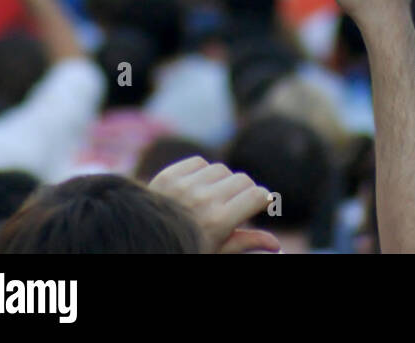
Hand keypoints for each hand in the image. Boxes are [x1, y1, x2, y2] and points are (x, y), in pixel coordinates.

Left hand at [148, 156, 279, 253]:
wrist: (136, 248)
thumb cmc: (182, 251)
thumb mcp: (214, 252)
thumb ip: (245, 243)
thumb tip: (278, 246)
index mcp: (218, 222)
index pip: (257, 195)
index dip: (262, 200)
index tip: (258, 206)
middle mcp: (203, 201)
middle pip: (243, 180)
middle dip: (244, 192)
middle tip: (234, 207)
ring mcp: (184, 186)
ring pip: (222, 169)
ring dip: (223, 182)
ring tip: (213, 199)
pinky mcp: (168, 176)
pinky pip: (199, 162)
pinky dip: (202, 173)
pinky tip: (196, 188)